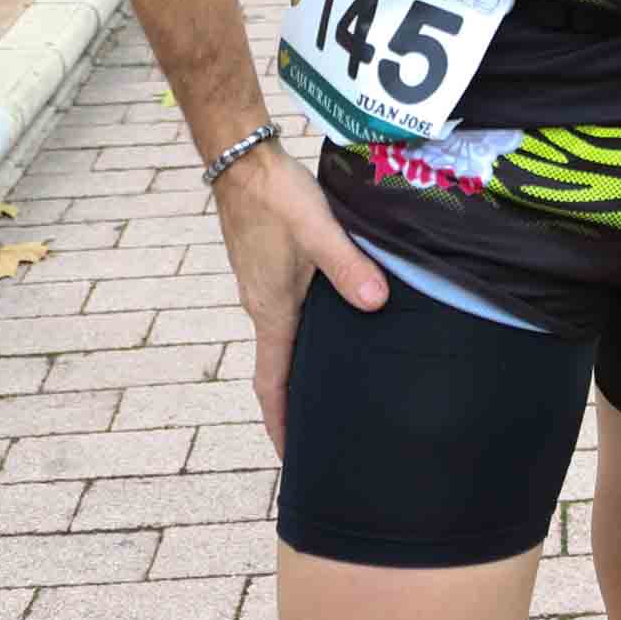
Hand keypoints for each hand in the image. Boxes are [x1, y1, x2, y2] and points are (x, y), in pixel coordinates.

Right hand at [213, 146, 386, 458]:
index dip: (281, 423)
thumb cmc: (277, 198)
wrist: (243, 160)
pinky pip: (282, 315)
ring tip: (328, 387)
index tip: (291, 458)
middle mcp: (261, 306)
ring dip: (297, 368)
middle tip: (320, 433)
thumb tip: (377, 304)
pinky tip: (328, 326)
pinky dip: (300, 336)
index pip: (272, 383)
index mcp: (271, 310)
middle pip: (276, 369)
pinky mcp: (266, 268)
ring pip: (281, 341)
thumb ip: (349, 268)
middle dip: (293, 404)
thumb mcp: (319, 233)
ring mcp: (260, 287)